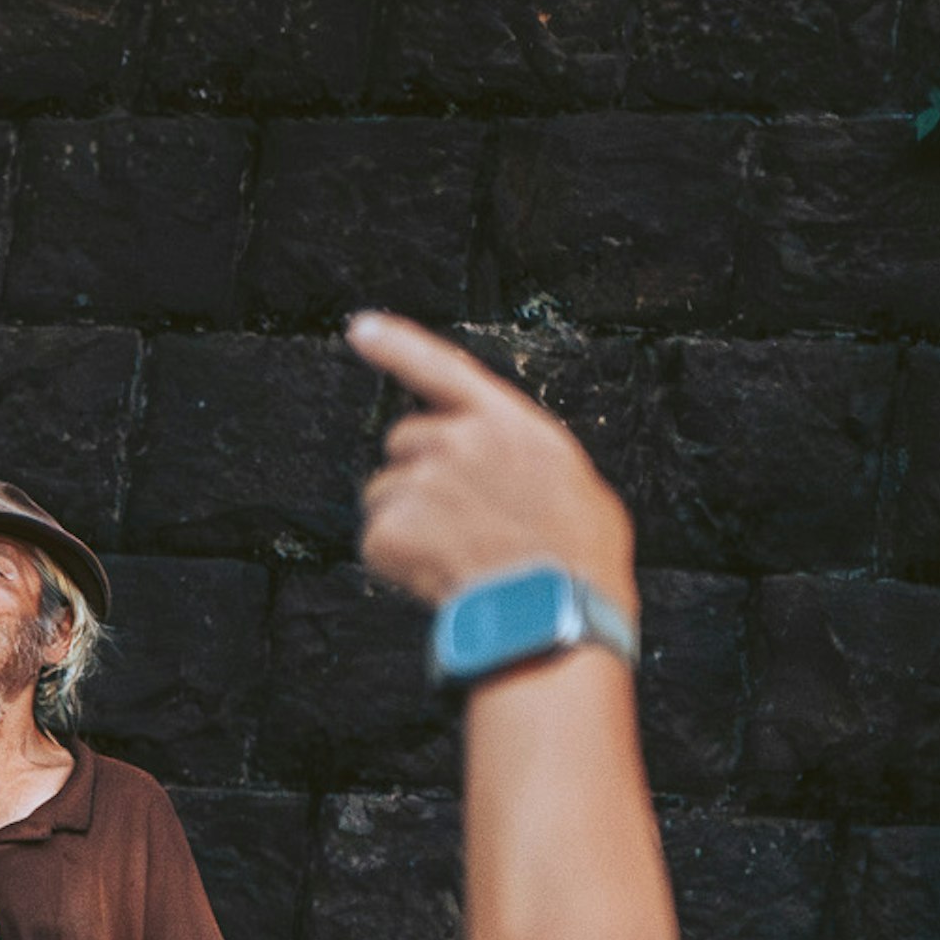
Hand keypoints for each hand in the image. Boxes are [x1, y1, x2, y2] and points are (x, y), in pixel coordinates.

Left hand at [346, 312, 637, 619]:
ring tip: (457, 555)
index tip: (360, 328)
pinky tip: (440, 576)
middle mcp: (458, 441)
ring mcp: (421, 482)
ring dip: (407, 523)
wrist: (558, 611)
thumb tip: (510, 472)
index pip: (441, 367)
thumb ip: (523, 459)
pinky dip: (395, 563)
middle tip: (458, 521)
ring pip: (384, 496)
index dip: (396, 344)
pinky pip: (375, 543)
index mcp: (506, 423)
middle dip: (419, 476)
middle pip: (404, 443)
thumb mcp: (573, 483)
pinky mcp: (392, 528)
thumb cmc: (578, 558)